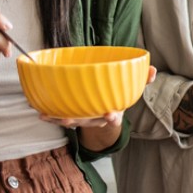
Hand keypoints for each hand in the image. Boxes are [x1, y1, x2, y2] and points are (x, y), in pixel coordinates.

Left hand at [40, 66, 155, 148]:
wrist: (106, 112)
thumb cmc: (118, 97)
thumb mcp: (132, 89)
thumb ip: (143, 80)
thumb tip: (153, 69)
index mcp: (113, 112)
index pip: (115, 117)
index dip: (113, 117)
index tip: (111, 114)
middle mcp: (97, 119)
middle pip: (88, 122)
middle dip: (79, 121)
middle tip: (70, 119)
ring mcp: (84, 119)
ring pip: (71, 122)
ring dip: (59, 119)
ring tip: (48, 115)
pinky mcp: (72, 116)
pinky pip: (60, 118)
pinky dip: (50, 116)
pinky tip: (40, 111)